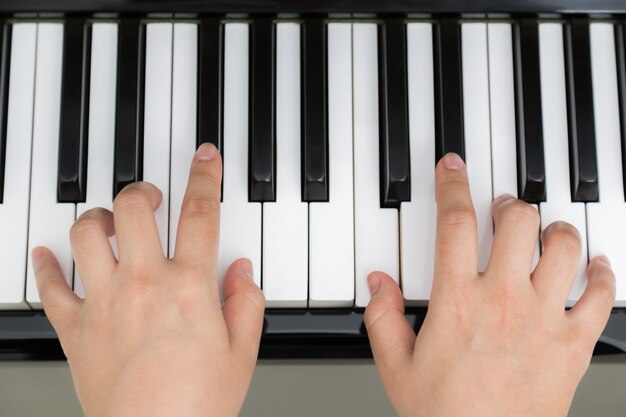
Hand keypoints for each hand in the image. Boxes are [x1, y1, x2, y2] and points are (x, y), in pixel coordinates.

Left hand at [31, 143, 264, 416]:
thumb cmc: (196, 406)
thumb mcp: (242, 353)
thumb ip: (246, 303)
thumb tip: (242, 271)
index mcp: (189, 287)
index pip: (199, 214)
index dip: (204, 178)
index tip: (204, 158)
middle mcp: (143, 285)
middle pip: (134, 208)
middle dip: (144, 190)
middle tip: (152, 195)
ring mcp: (104, 303)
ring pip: (87, 234)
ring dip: (99, 217)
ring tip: (111, 221)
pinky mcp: (75, 329)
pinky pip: (50, 287)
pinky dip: (44, 265)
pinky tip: (46, 253)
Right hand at [364, 153, 614, 416]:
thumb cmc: (445, 415)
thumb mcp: (396, 366)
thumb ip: (382, 318)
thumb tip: (377, 284)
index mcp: (457, 301)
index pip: (455, 222)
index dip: (453, 185)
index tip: (454, 168)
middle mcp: (503, 299)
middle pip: (518, 220)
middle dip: (510, 204)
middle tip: (504, 207)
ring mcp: (543, 318)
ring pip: (563, 245)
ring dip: (555, 229)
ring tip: (545, 230)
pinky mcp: (574, 342)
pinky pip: (600, 294)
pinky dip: (602, 273)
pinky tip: (595, 266)